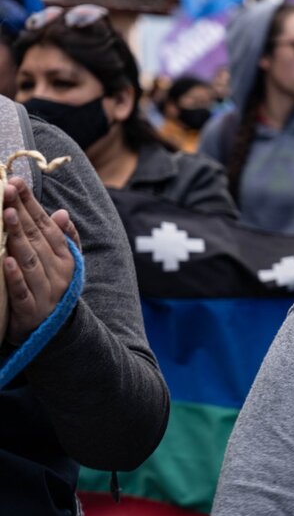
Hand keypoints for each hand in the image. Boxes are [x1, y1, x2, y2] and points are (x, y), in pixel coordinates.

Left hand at [3, 177, 75, 343]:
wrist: (53, 333)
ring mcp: (45, 291)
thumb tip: (61, 213)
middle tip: (7, 190)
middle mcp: (58, 272)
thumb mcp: (63, 264)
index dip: (32, 204)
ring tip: (5, 215)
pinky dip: (13, 276)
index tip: (16, 182)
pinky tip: (5, 259)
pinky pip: (21, 291)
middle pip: (36, 238)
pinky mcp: (30, 311)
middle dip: (21, 212)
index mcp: (65, 258)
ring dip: (17, 237)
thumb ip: (63, 238)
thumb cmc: (52, 290)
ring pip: (29, 260)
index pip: (47, 225)